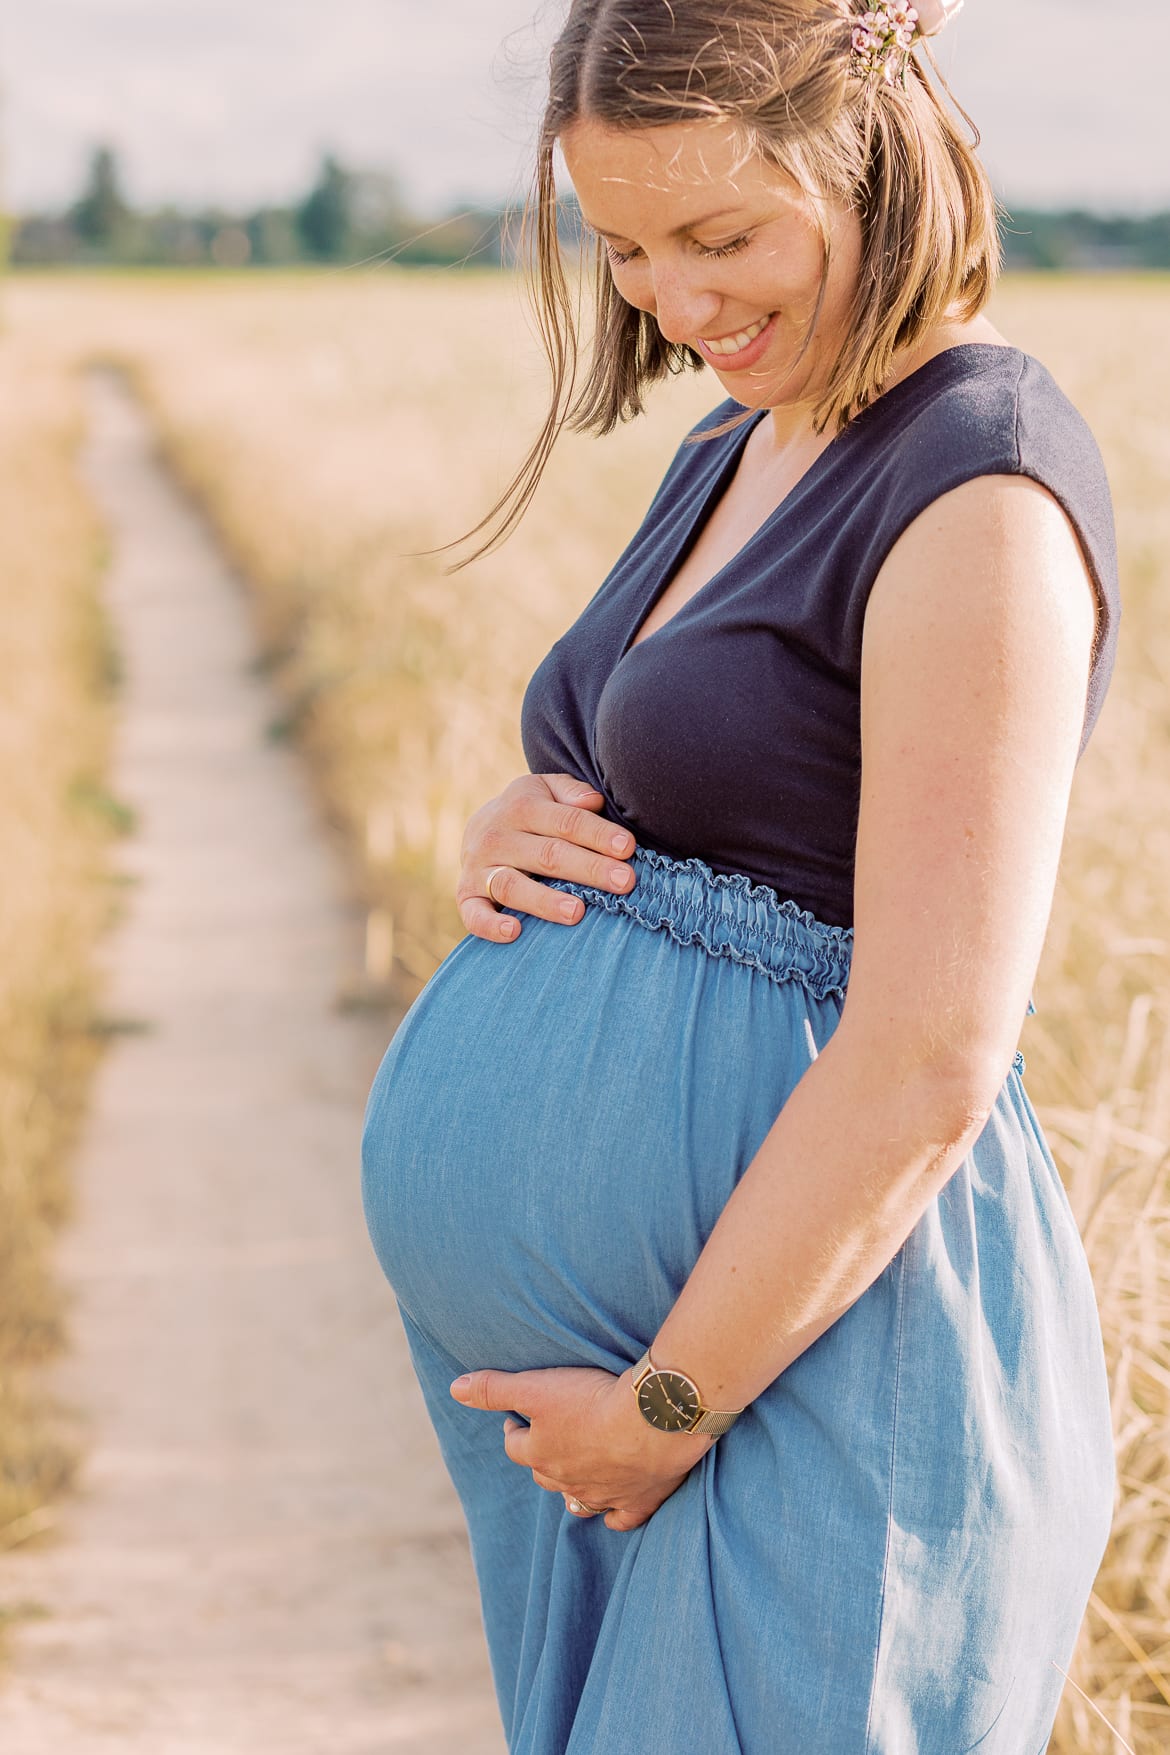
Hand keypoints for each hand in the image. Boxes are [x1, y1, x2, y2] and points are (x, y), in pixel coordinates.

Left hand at [449, 1365, 711, 1531]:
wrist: (650, 1420)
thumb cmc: (590, 1400)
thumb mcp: (536, 1387)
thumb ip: (495, 1388)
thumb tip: (454, 1388)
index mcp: (540, 1453)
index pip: (515, 1446)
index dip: (515, 1429)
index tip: (518, 1417)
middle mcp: (567, 1480)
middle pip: (544, 1474)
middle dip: (541, 1458)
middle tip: (549, 1437)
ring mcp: (603, 1495)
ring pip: (577, 1500)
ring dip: (571, 1489)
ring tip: (573, 1475)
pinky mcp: (638, 1501)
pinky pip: (621, 1519)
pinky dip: (615, 1516)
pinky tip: (613, 1513)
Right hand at [456, 773, 637, 943]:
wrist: (480, 827)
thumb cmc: (531, 812)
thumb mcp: (548, 790)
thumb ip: (572, 792)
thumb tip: (594, 802)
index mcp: (522, 806)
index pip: (567, 822)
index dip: (598, 834)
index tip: (627, 848)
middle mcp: (498, 836)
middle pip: (548, 854)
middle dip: (588, 869)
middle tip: (624, 882)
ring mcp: (479, 868)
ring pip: (513, 886)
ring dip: (545, 901)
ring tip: (577, 912)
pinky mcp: (466, 895)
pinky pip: (474, 913)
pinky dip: (490, 924)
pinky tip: (514, 932)